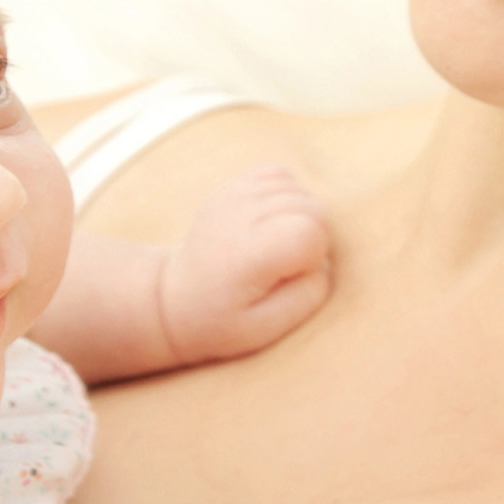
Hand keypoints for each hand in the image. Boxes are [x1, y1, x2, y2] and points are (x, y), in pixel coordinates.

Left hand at [157, 163, 331, 365]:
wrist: (176, 299)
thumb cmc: (224, 321)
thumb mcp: (268, 329)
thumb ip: (307, 295)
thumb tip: (326, 261)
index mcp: (246, 253)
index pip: (312, 231)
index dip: (315, 257)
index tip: (290, 277)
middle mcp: (238, 215)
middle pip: (313, 207)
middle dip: (314, 238)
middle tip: (284, 267)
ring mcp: (232, 194)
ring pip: (300, 189)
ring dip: (301, 217)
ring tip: (277, 246)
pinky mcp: (232, 186)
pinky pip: (281, 175)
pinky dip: (287, 196)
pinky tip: (272, 223)